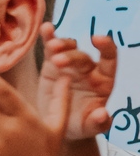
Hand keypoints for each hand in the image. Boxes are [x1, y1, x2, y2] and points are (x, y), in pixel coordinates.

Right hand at [40, 23, 116, 140]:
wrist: (59, 125)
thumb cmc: (79, 126)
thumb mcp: (90, 128)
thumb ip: (98, 123)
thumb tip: (103, 114)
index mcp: (103, 81)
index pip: (110, 59)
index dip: (106, 47)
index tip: (97, 39)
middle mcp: (88, 69)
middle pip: (82, 56)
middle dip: (71, 56)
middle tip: (58, 61)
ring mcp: (70, 64)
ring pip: (68, 47)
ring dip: (60, 43)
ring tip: (50, 46)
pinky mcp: (52, 64)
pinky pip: (51, 48)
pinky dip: (49, 37)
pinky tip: (46, 28)